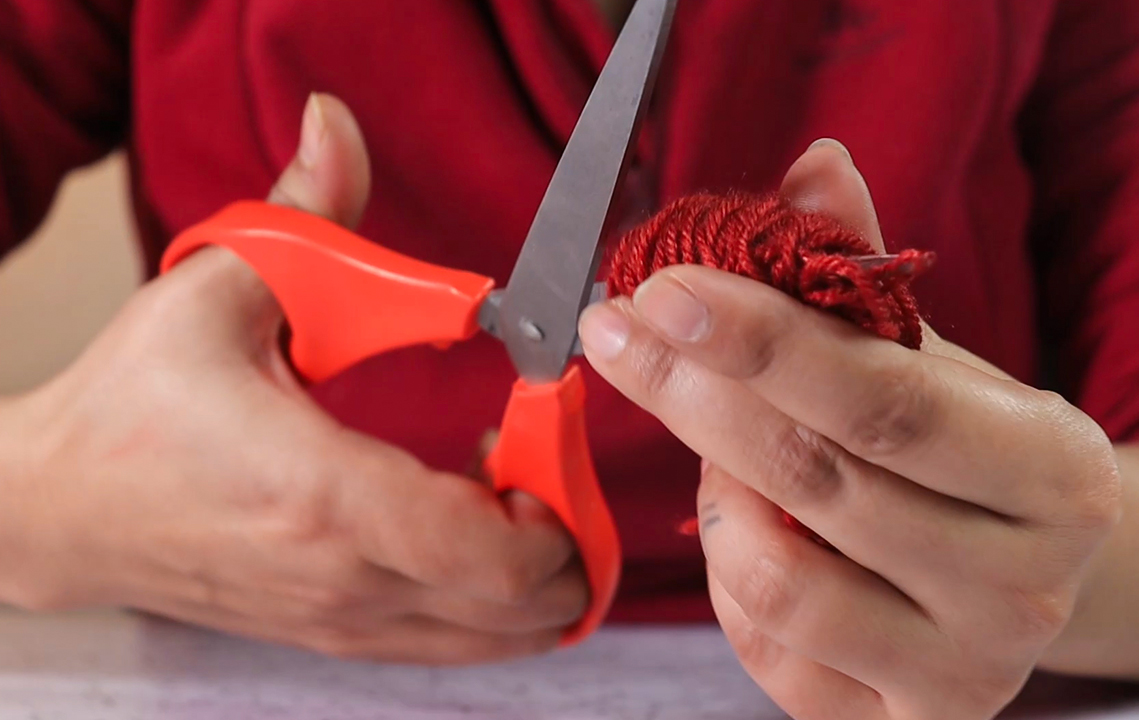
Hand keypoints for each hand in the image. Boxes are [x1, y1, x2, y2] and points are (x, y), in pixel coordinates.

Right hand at [0, 94, 586, 664]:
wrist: (60, 512)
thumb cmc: (134, 407)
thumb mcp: (218, 287)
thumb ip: (304, 210)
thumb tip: (334, 124)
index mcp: (325, 496)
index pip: (496, 551)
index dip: (558, 495)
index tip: (549, 420)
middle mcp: (346, 580)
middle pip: (524, 607)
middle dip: (574, 533)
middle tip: (553, 453)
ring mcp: (345, 622)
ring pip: (502, 637)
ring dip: (545, 569)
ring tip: (524, 488)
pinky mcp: (340, 635)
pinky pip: (457, 639)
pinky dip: (499, 596)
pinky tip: (479, 523)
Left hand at [578, 140, 1121, 718]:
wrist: (1029, 578)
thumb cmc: (966, 455)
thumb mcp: (935, 359)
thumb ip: (867, 272)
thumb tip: (815, 163)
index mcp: (1057, 474)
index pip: (886, 398)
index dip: (764, 341)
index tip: (664, 289)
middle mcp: (1027, 588)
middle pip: (817, 478)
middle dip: (694, 393)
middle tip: (618, 332)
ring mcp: (966, 671)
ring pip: (775, 576)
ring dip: (719, 492)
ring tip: (723, 447)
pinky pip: (764, 641)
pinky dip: (730, 569)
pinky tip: (751, 528)